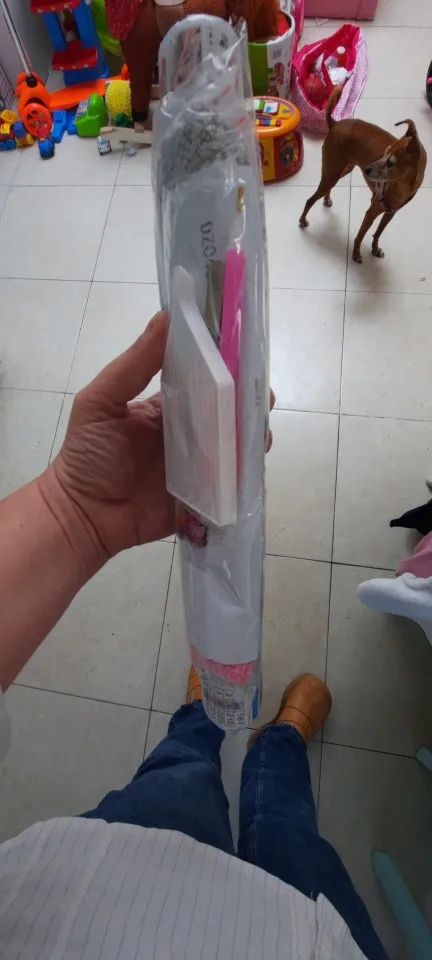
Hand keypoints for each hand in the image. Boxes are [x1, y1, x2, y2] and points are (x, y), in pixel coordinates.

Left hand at [40, 311, 274, 572]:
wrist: (84, 515)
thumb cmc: (87, 455)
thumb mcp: (102, 401)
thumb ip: (134, 364)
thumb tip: (166, 317)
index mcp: (166, 406)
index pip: (202, 379)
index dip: (225, 365)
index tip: (246, 349)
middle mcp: (188, 433)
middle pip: (227, 412)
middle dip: (249, 401)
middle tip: (263, 394)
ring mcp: (199, 466)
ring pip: (236, 445)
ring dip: (252, 434)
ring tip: (261, 427)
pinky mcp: (205, 495)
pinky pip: (233, 482)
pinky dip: (248, 471)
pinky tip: (255, 460)